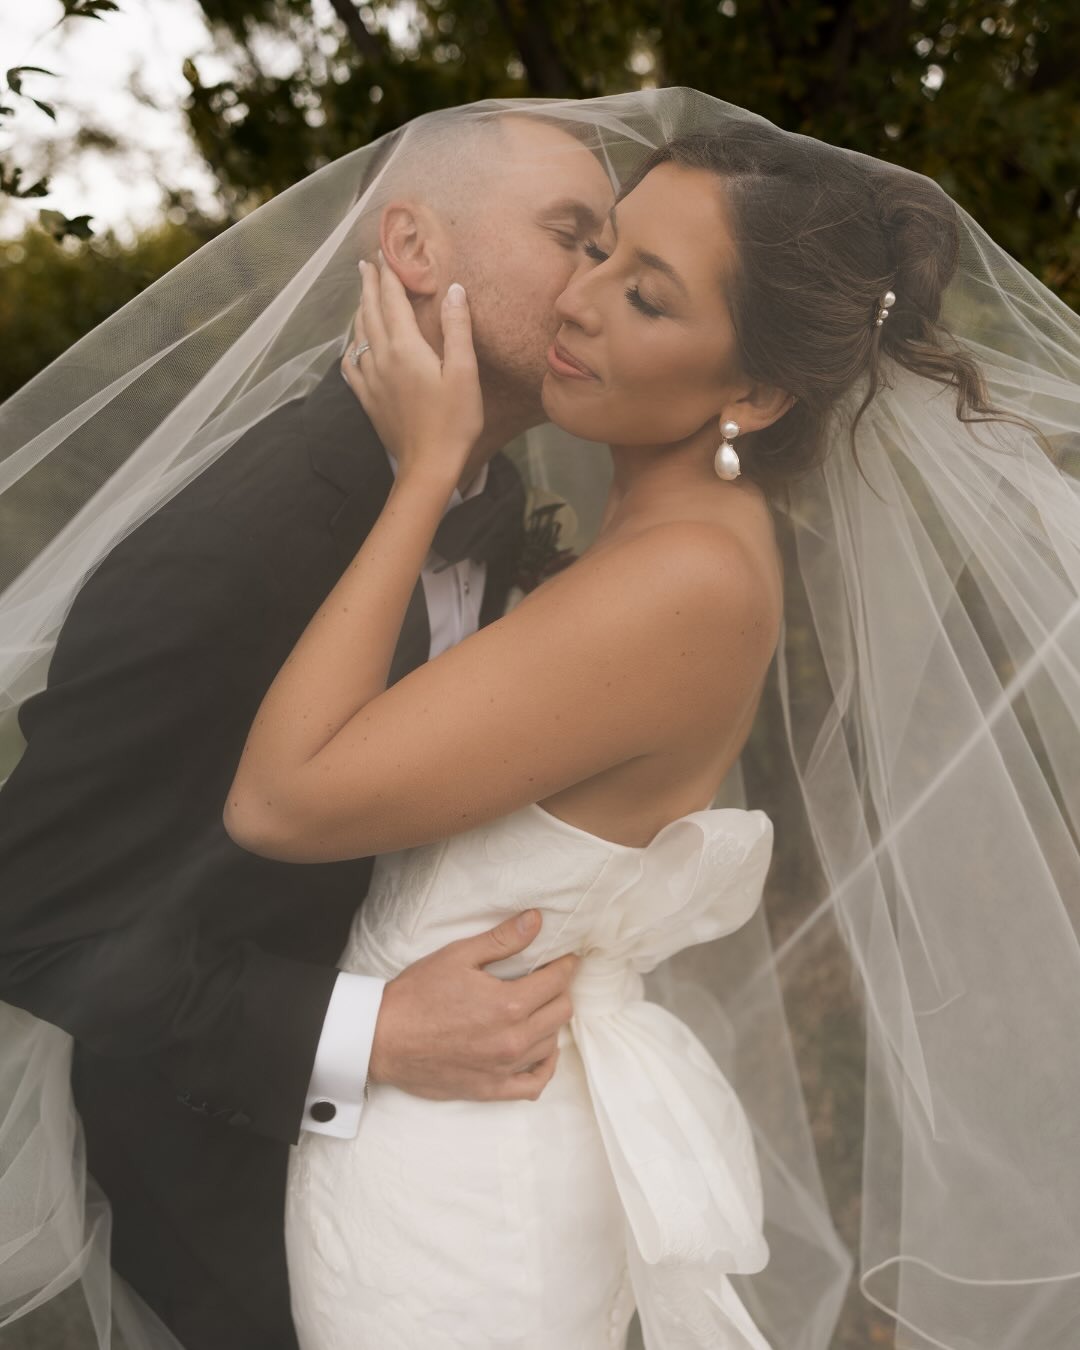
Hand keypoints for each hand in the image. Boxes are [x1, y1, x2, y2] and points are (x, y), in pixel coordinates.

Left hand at [340, 255, 483, 483]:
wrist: (428, 466)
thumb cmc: (454, 422)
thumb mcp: (465, 373)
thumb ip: (457, 328)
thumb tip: (454, 289)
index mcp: (405, 348)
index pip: (392, 301)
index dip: (389, 276)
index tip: (384, 254)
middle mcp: (382, 358)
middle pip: (370, 313)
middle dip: (369, 286)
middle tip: (366, 265)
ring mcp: (371, 380)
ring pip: (358, 335)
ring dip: (360, 311)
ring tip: (363, 296)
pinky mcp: (368, 400)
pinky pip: (351, 366)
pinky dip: (351, 347)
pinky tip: (354, 346)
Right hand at [367, 910, 579, 1102]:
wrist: (383, 1038)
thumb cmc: (418, 994)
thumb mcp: (459, 956)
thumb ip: (502, 940)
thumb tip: (536, 920)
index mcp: (508, 1004)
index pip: (557, 982)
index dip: (565, 965)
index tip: (566, 958)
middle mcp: (512, 1040)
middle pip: (561, 1012)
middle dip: (560, 991)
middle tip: (550, 979)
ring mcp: (503, 1068)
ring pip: (551, 1044)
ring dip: (551, 1023)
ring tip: (539, 1008)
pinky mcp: (491, 1089)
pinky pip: (534, 1084)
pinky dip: (544, 1067)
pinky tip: (541, 1051)